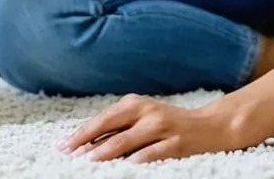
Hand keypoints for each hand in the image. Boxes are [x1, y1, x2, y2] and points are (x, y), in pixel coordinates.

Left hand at [56, 94, 252, 163]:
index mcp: (135, 103)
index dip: (81, 133)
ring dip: (104, 153)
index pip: (102, 119)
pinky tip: (121, 169)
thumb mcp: (144, 118)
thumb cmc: (169, 124)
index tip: (62, 145)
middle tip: (68, 155)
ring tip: (86, 163)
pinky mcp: (175, 144)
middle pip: (109, 128)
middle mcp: (147, 112)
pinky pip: (149, 155)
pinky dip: (133, 162)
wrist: (211, 126)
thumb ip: (119, 128)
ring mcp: (161, 127)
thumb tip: (86, 144)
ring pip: (126, 142)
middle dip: (85, 143)